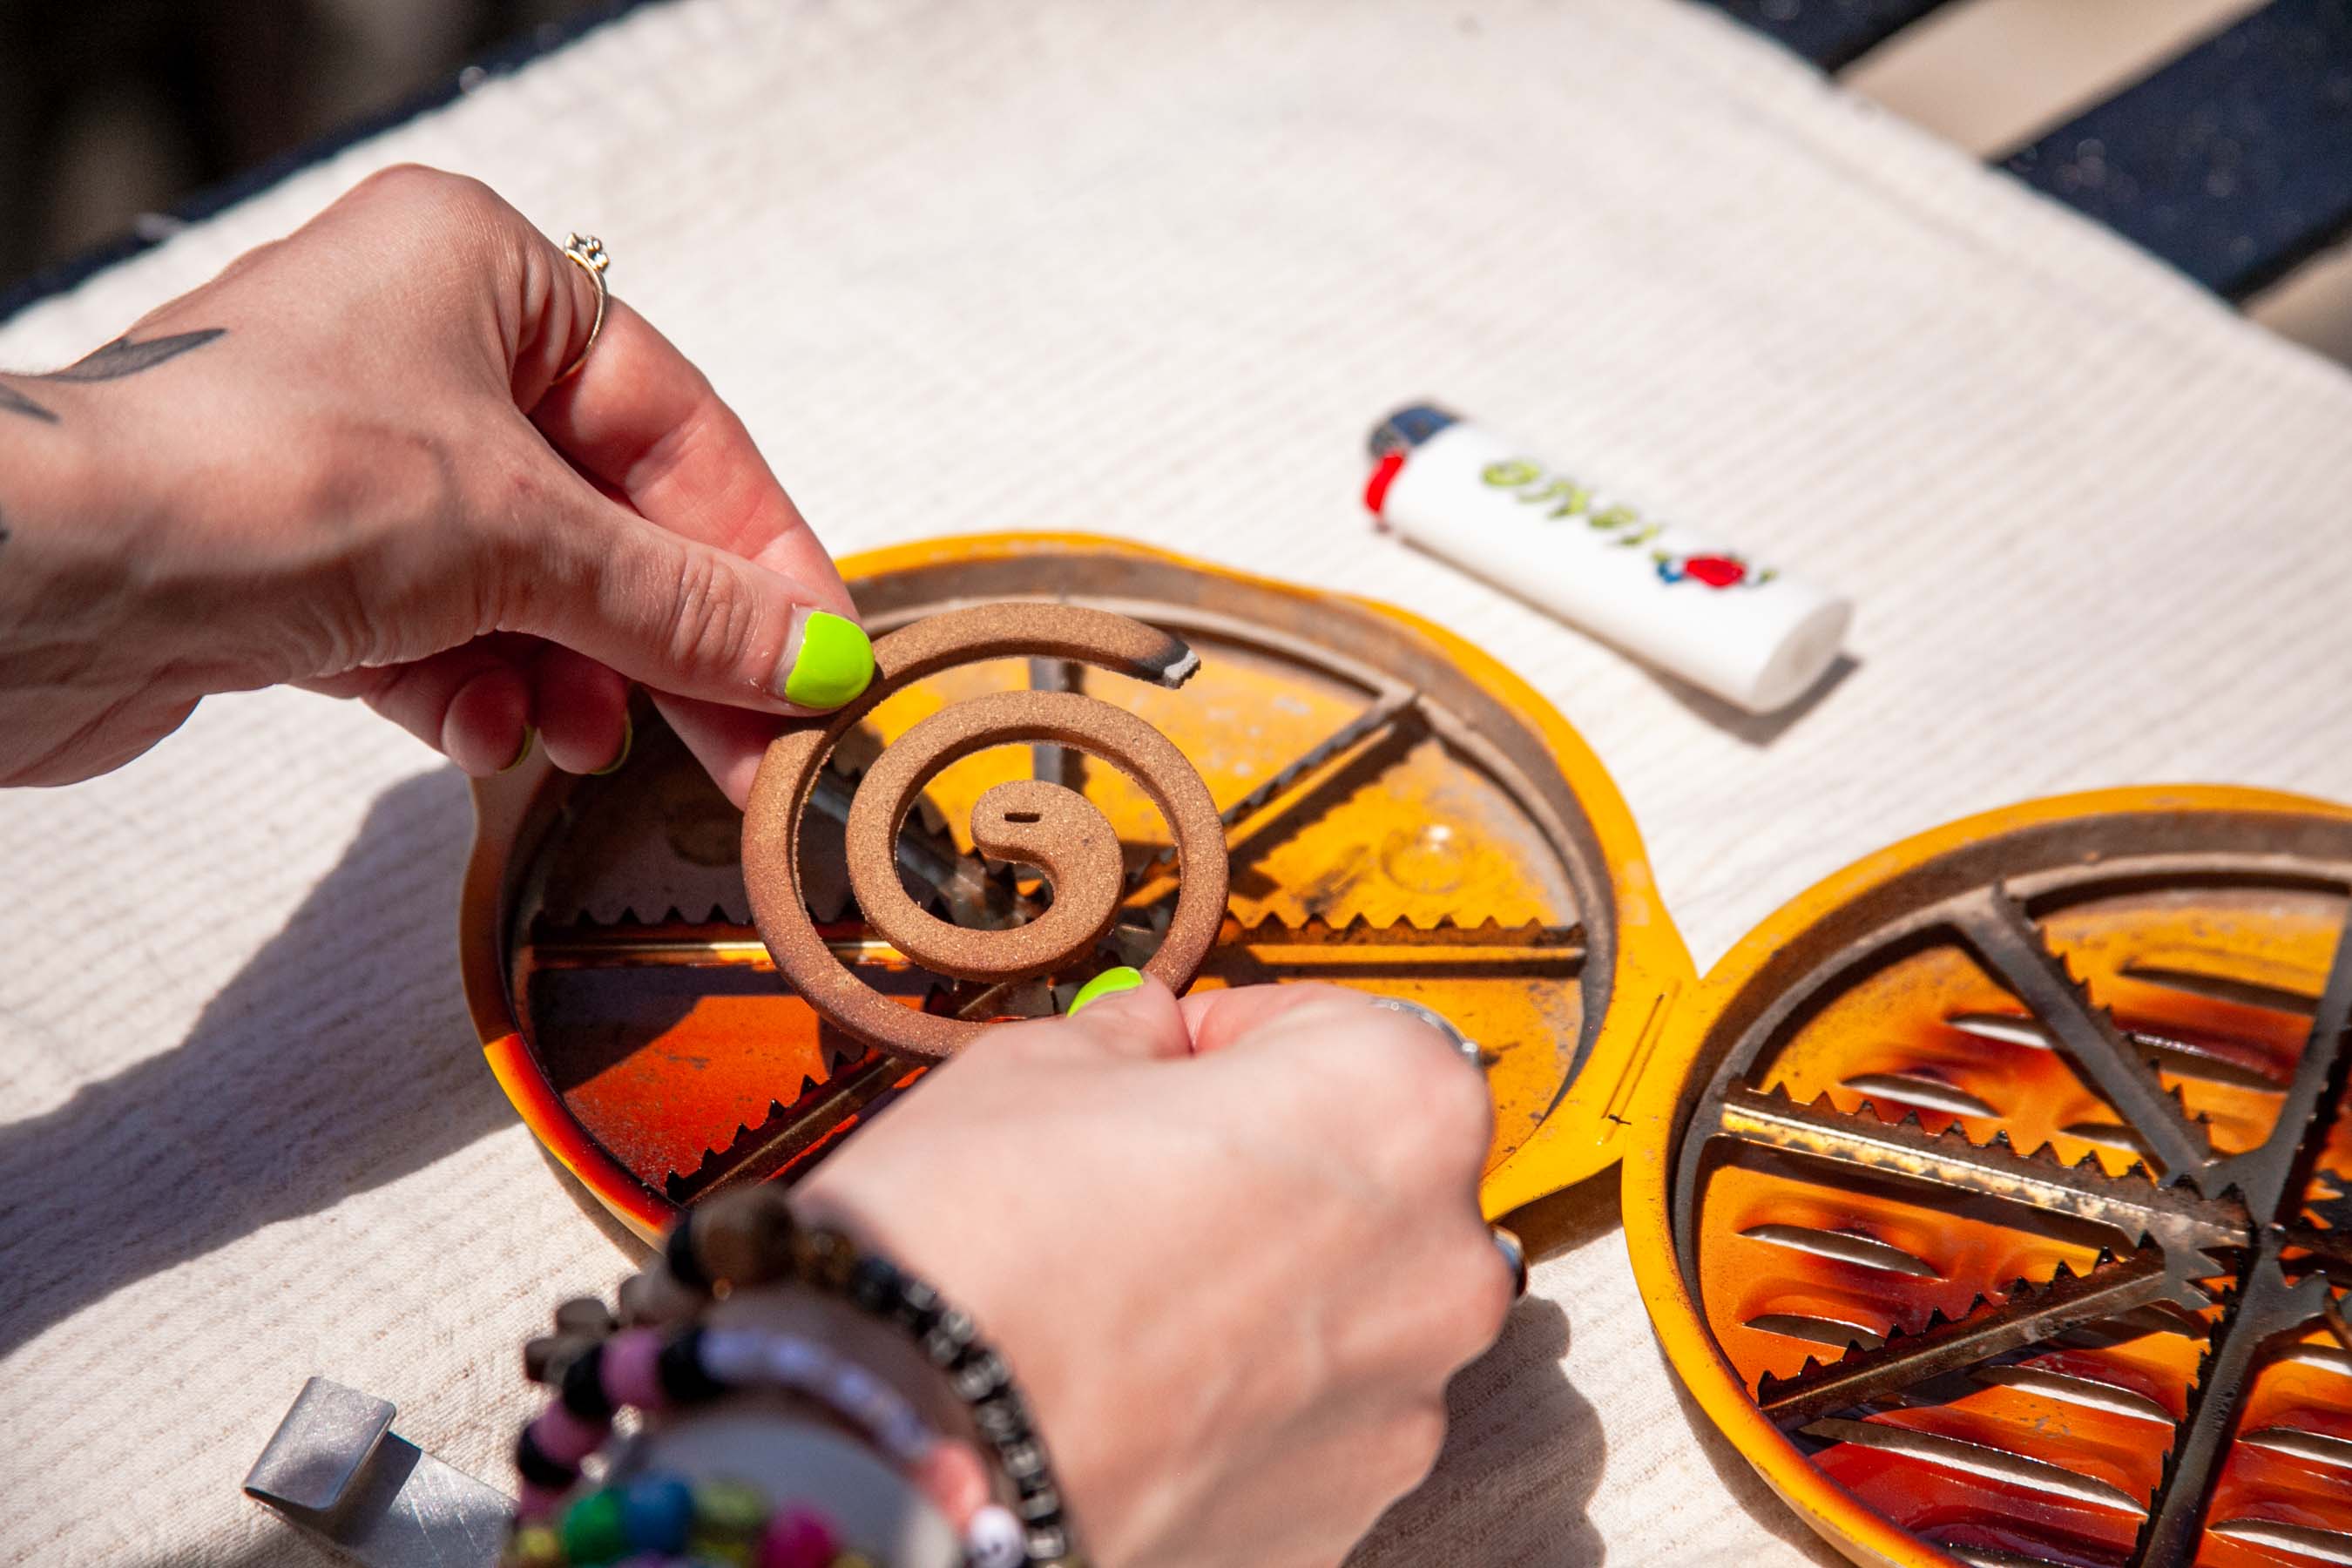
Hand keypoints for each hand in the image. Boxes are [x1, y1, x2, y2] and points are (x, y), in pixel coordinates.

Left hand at [0, 164, 866, 798]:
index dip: (758, 551)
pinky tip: (477, 732)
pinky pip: (446, 635)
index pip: (677, 422)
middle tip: (750, 740)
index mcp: (483, 272)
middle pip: (609, 514)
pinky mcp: (307, 566)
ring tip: (579, 736)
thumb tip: (814, 658)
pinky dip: (473, 691)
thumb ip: (683, 605)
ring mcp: (361, 460)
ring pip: (532, 588)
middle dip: (668, 637)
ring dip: (568, 676)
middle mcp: (422, 351)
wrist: (30, 582)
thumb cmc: (252, 479)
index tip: (819, 658)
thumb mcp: (521, 537)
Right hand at [796, 980, 1511, 1567]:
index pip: (1343, 1028)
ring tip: (1123, 1296)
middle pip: (1365, 1177)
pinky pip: (1311, 1419)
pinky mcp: (1347, 1513)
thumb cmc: (974, 1245)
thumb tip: (1151, 1035)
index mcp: (1396, 1106)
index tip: (1168, 1064)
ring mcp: (1404, 1403)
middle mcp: (1438, 1260)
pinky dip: (1245, 1398)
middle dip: (1265, 1166)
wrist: (896, 1456)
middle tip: (1138, 1179)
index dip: (1236, 1039)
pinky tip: (1137, 1386)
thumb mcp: (1039, 1064)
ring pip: (1344, 1307)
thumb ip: (1133, 1035)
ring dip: (1261, 1288)